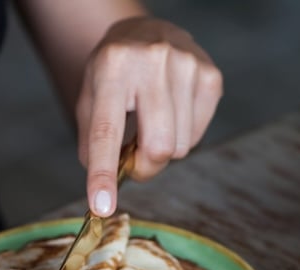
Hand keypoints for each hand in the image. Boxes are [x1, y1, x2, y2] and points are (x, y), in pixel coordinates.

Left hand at [76, 16, 222, 215]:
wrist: (144, 32)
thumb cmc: (113, 73)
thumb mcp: (89, 100)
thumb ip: (93, 144)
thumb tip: (107, 188)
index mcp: (113, 68)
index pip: (107, 132)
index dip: (103, 174)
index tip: (101, 206)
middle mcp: (153, 62)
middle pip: (158, 148)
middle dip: (144, 167)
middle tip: (133, 160)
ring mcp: (187, 66)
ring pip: (180, 147)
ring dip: (163, 149)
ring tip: (152, 123)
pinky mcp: (211, 76)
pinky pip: (197, 136)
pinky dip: (182, 136)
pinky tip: (172, 113)